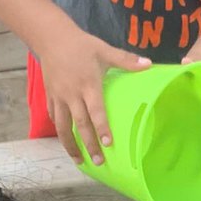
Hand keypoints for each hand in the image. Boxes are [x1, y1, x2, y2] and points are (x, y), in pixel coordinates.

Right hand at [36, 29, 150, 163]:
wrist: (52, 38)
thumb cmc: (82, 45)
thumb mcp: (105, 50)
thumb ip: (127, 60)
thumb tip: (149, 64)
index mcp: (89, 85)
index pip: (96, 112)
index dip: (102, 128)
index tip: (109, 144)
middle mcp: (72, 95)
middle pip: (80, 125)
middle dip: (88, 144)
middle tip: (98, 161)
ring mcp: (59, 97)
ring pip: (63, 126)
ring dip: (70, 144)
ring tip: (79, 160)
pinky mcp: (50, 95)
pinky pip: (54, 116)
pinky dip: (59, 130)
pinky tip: (65, 139)